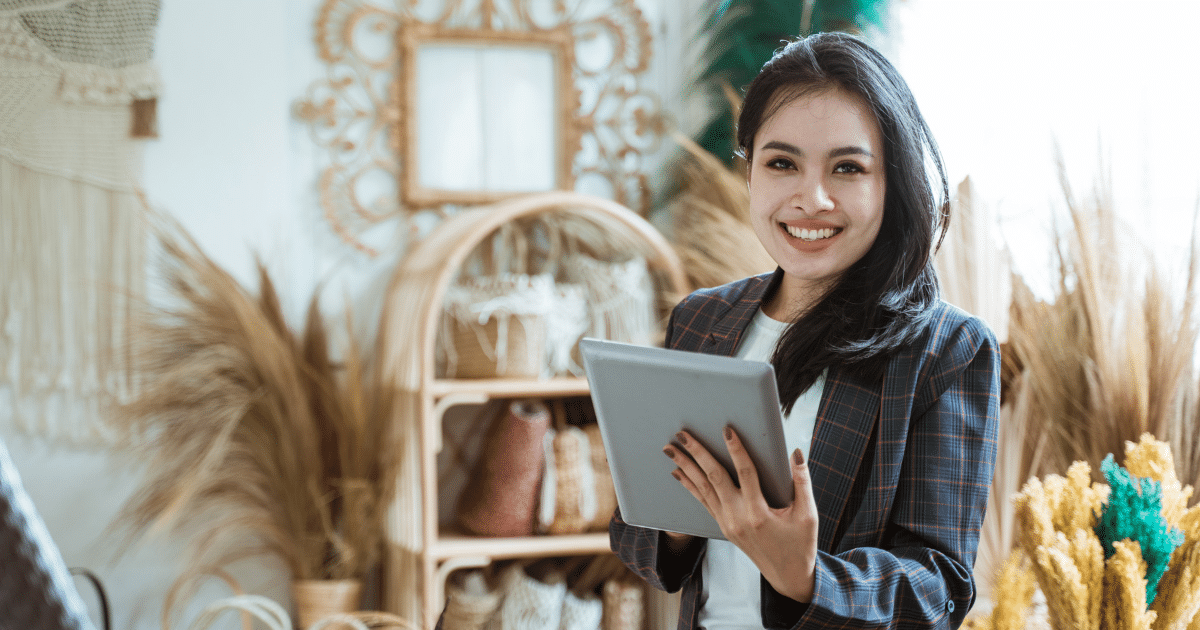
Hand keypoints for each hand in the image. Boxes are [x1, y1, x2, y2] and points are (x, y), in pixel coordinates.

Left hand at [664, 427, 817, 601]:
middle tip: (682, 433)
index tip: (726, 430)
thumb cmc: (800, 544)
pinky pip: (703, 501)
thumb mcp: (808, 514)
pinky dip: (690, 485)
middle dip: (697, 453)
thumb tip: (795, 452)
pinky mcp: (723, 527)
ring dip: (686, 466)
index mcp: (759, 514)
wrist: (788, 576)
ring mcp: (727, 524)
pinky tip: (679, 471)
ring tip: (670, 448)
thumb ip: (802, 481)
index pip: (745, 473)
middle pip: (714, 478)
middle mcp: (738, 518)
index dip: (736, 450)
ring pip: (703, 489)